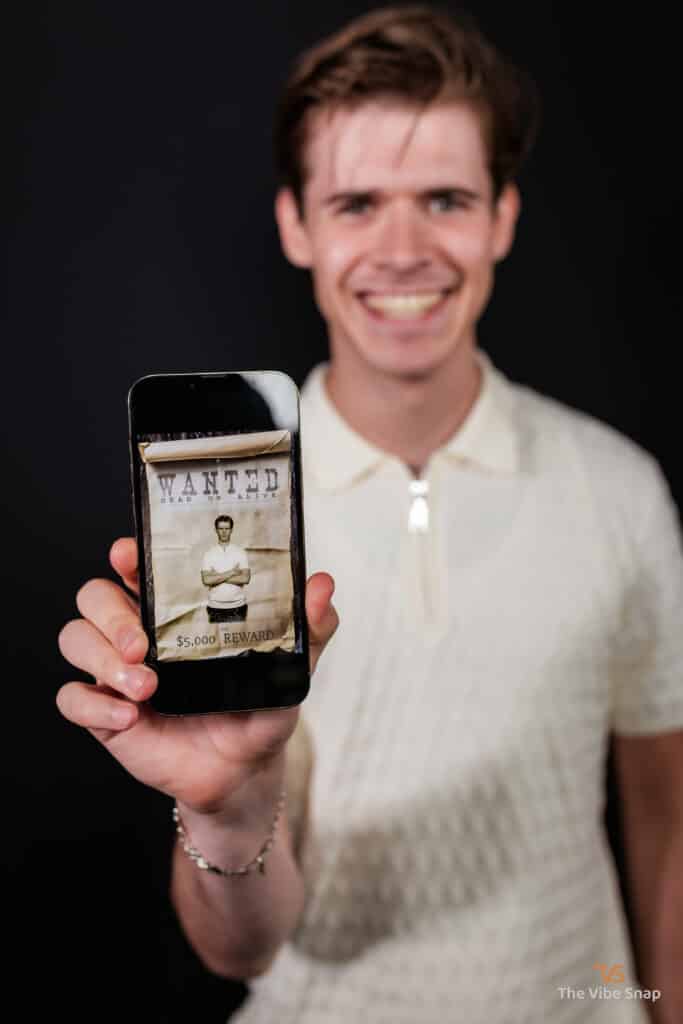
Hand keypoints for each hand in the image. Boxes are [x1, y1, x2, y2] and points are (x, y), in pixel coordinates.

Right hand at [56, 538, 337, 816]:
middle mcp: (138, 630)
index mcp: (176, 608)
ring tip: (143, 685)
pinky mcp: (103, 712)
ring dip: (101, 657)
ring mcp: (116, 670)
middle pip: (94, 595)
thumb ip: (309, 628)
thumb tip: (322, 585)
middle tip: (142, 642)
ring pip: (74, 638)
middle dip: (111, 613)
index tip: (130, 554)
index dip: (127, 554)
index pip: (136, 565)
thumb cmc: (259, 708)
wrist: (243, 772)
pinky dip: (93, 705)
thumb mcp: (290, 669)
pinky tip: (129, 717)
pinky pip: (71, 698)